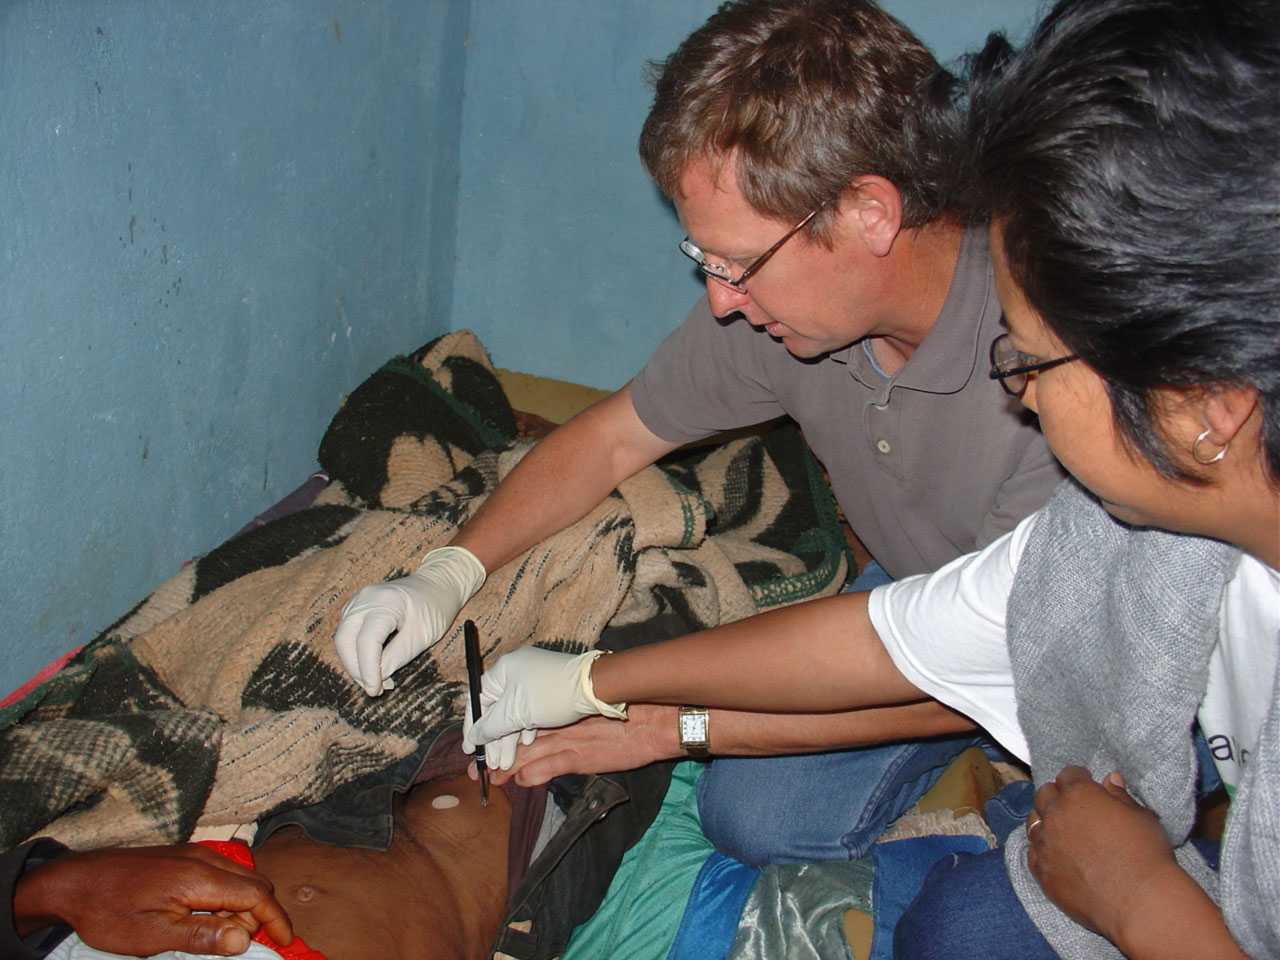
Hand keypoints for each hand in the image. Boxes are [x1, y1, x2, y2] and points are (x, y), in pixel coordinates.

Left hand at [15, 844, 291, 956]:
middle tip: (241, 945)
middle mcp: (204, 858)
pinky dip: (227, 894)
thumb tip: (244, 939)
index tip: (285, 942)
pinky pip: (222, 872)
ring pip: (240, 876)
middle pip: (255, 882)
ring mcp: (193, 853)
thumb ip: (202, 936)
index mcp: (200, 878)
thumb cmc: (109, 912)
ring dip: (243, 905)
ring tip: (219, 934)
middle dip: (260, 914)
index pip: (256, 895)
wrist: (73, 882)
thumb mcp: (153, 936)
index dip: (275, 919)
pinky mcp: (183, 855)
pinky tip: (205, 915)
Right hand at [334, 545, 485, 695]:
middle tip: (374, 688)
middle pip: (345, 640)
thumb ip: (396, 658)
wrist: (436, 585)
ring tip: (377, 679)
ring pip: (343, 638)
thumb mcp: (421, 637)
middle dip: (356, 669)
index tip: (374, 690)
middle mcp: (365, 598)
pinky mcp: (356, 606)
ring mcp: (358, 600)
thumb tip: (376, 678)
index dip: (367, 670)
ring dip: (355, 662)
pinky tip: (373, 665)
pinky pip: (348, 632)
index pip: (366, 641)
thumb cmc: (434, 608)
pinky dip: (356, 651)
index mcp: (385, 602)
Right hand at [461, 647, 625, 763]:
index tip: (470, 748)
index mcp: (504, 669)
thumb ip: (490, 727)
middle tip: (492, 763)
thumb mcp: (516, 714)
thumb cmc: (553, 695)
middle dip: (494, 738)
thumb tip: (474, 737)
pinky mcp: (549, 690)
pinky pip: (530, 709)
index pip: (478, 699)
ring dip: (510, 738)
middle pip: (496, 708)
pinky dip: (527, 727)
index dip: (472, 725)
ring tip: (507, 761)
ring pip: (514, 712)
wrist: (595, 687)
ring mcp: (534, 679)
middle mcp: (516, 671)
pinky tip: (528, 743)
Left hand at [480, 705, 679, 785]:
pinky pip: (547, 767)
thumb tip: (561, 722)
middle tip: (474, 765)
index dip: (505, 732)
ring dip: (505, 767)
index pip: (526, 720)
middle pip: (518, 738)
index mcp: (563, 711)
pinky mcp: (578, 757)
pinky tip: (517, 781)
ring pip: (526, 753)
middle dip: (495, 753)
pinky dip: (530, 774)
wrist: (652, 721)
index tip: (488, 739)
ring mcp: (568, 740)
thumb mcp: (596, 710)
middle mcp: (560, 724)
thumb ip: (575, 716)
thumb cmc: (629, 710)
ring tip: (485, 776)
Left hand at [1026, 767, 1175, 942]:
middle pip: (1045, 795)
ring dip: (1046, 821)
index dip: (1079, 778)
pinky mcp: (1042, 872)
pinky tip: (1054, 853)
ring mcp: (1045, 844)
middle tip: (1073, 806)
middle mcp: (1055, 815)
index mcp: (1079, 795)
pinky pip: (1032, 853)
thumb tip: (1111, 779)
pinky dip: (1041, 849)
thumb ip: (1120, 796)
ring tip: (1061, 830)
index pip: (1069, 775)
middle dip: (1058, 795)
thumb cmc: (1146, 854)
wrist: (1140, 902)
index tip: (1086, 783)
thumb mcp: (1141, 817)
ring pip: (1034, 823)